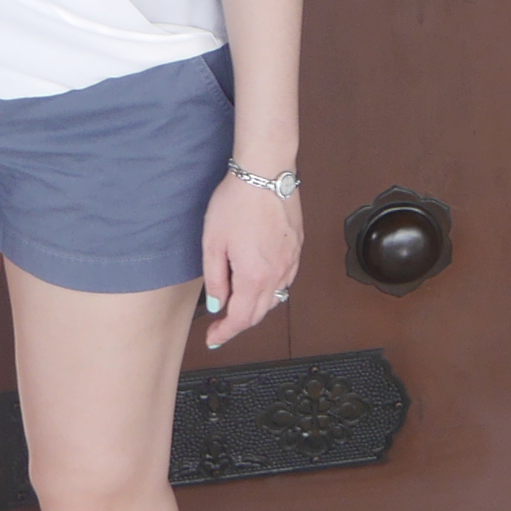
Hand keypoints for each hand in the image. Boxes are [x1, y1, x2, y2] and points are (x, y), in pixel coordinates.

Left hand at [199, 173, 300, 350]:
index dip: (225, 332)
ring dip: (256, 307)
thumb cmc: (236, 202)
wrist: (265, 172)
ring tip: (237, 301)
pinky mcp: (297, 247)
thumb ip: (215, 279)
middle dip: (239, 323)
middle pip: (260, 313)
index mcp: (254, 277)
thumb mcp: (213, 243)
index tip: (213, 338)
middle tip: (220, 325)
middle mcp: (278, 274)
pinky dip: (271, 289)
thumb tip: (217, 304)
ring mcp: (291, 261)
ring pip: (276, 298)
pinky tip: (259, 280)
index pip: (241, 318)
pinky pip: (285, 279)